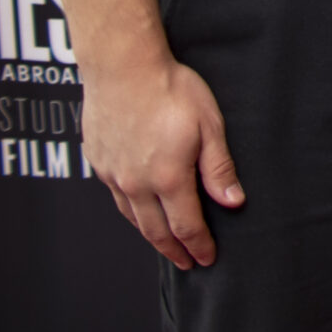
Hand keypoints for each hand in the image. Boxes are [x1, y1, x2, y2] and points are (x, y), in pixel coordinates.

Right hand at [81, 56, 243, 268]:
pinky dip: (132, 212)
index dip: (198, 244)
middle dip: (175, 250)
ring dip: (151, 235)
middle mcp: (136, 183)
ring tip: (165, 244)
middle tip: (187, 263)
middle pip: (156, 230)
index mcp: (168, 177)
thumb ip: (218, 168)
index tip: (207, 258)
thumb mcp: (209, 125)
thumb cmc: (171, 90)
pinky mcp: (98, 163)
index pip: (186, 225)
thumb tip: (233, 202)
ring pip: (133, 218)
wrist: (123, 68)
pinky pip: (117, 198)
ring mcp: (114, 175)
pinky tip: (139, 212)